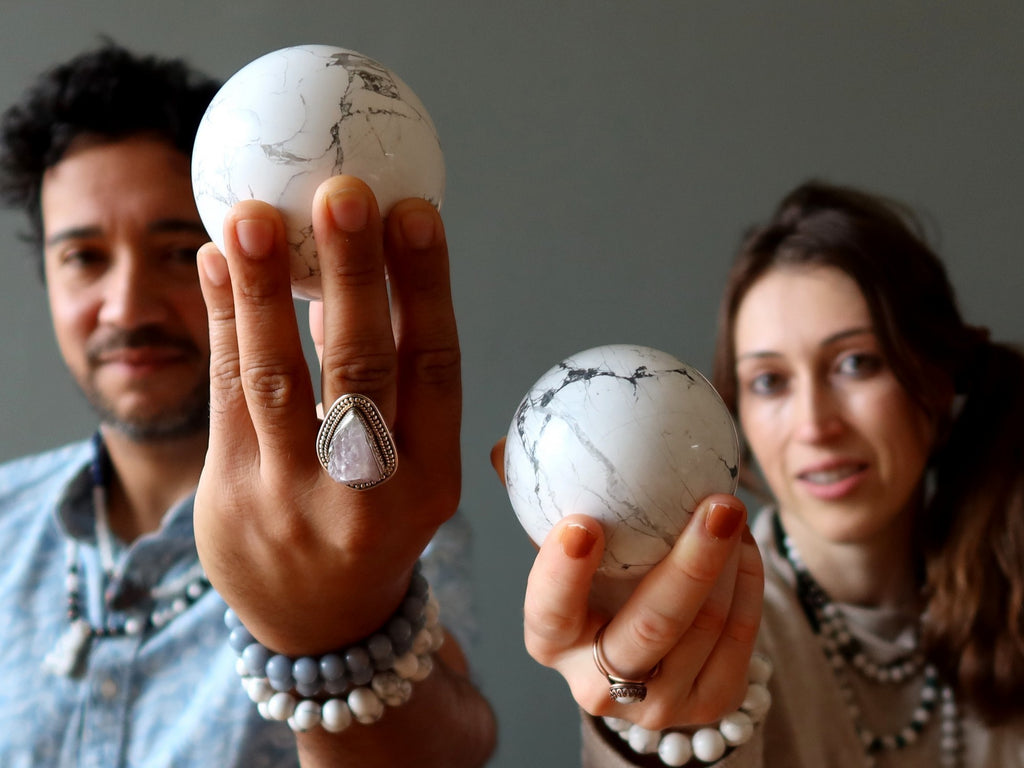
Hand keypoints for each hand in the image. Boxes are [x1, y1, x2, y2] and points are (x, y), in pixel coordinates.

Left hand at [194, 176, 460, 654]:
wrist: (323, 627)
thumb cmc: (378, 526)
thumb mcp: (417, 472)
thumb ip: (401, 386)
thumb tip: (368, 269)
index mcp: (432, 479)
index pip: (434, 369)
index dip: (425, 286)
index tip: (414, 211)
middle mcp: (368, 491)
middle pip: (361, 369)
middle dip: (351, 275)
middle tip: (340, 193)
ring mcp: (292, 498)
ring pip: (278, 381)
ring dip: (265, 293)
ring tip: (254, 219)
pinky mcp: (231, 495)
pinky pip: (224, 398)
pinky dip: (224, 323)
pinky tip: (220, 265)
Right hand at [492, 438, 763, 731]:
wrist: (643, 659)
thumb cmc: (594, 586)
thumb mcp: (561, 553)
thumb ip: (537, 502)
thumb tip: (501, 447)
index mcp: (551, 641)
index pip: (550, 612)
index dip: (564, 573)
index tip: (583, 524)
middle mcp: (598, 685)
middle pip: (651, 627)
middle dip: (691, 564)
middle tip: (718, 504)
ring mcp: (658, 705)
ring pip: (706, 628)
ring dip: (729, 563)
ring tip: (730, 509)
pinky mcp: (710, 705)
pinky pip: (742, 637)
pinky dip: (749, 583)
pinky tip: (743, 544)